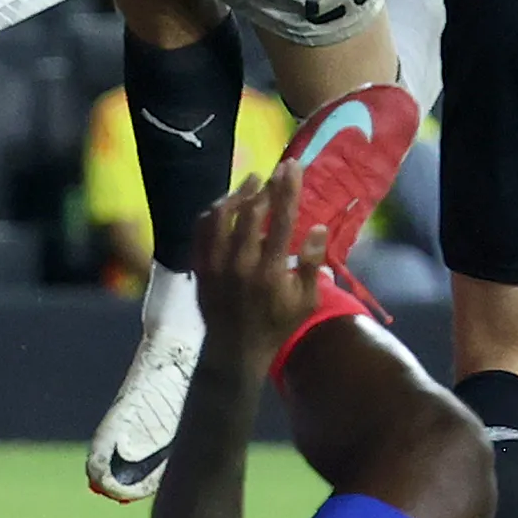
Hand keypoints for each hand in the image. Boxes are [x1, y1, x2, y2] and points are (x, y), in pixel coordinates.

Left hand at [189, 164, 332, 354]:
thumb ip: (311, 263)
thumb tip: (318, 227)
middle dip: (267, 186)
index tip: (293, 167)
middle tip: (278, 170)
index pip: (282, 220)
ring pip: (222, 216)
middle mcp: (240, 263)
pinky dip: (214, 211)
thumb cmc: (276, 325)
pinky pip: (202, 229)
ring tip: (254, 181)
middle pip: (252, 212)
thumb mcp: (305, 302)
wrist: (234, 350)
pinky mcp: (199, 265)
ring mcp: (215, 264)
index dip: (288, 189)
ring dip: (239, 193)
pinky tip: (227, 203)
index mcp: (270, 272)